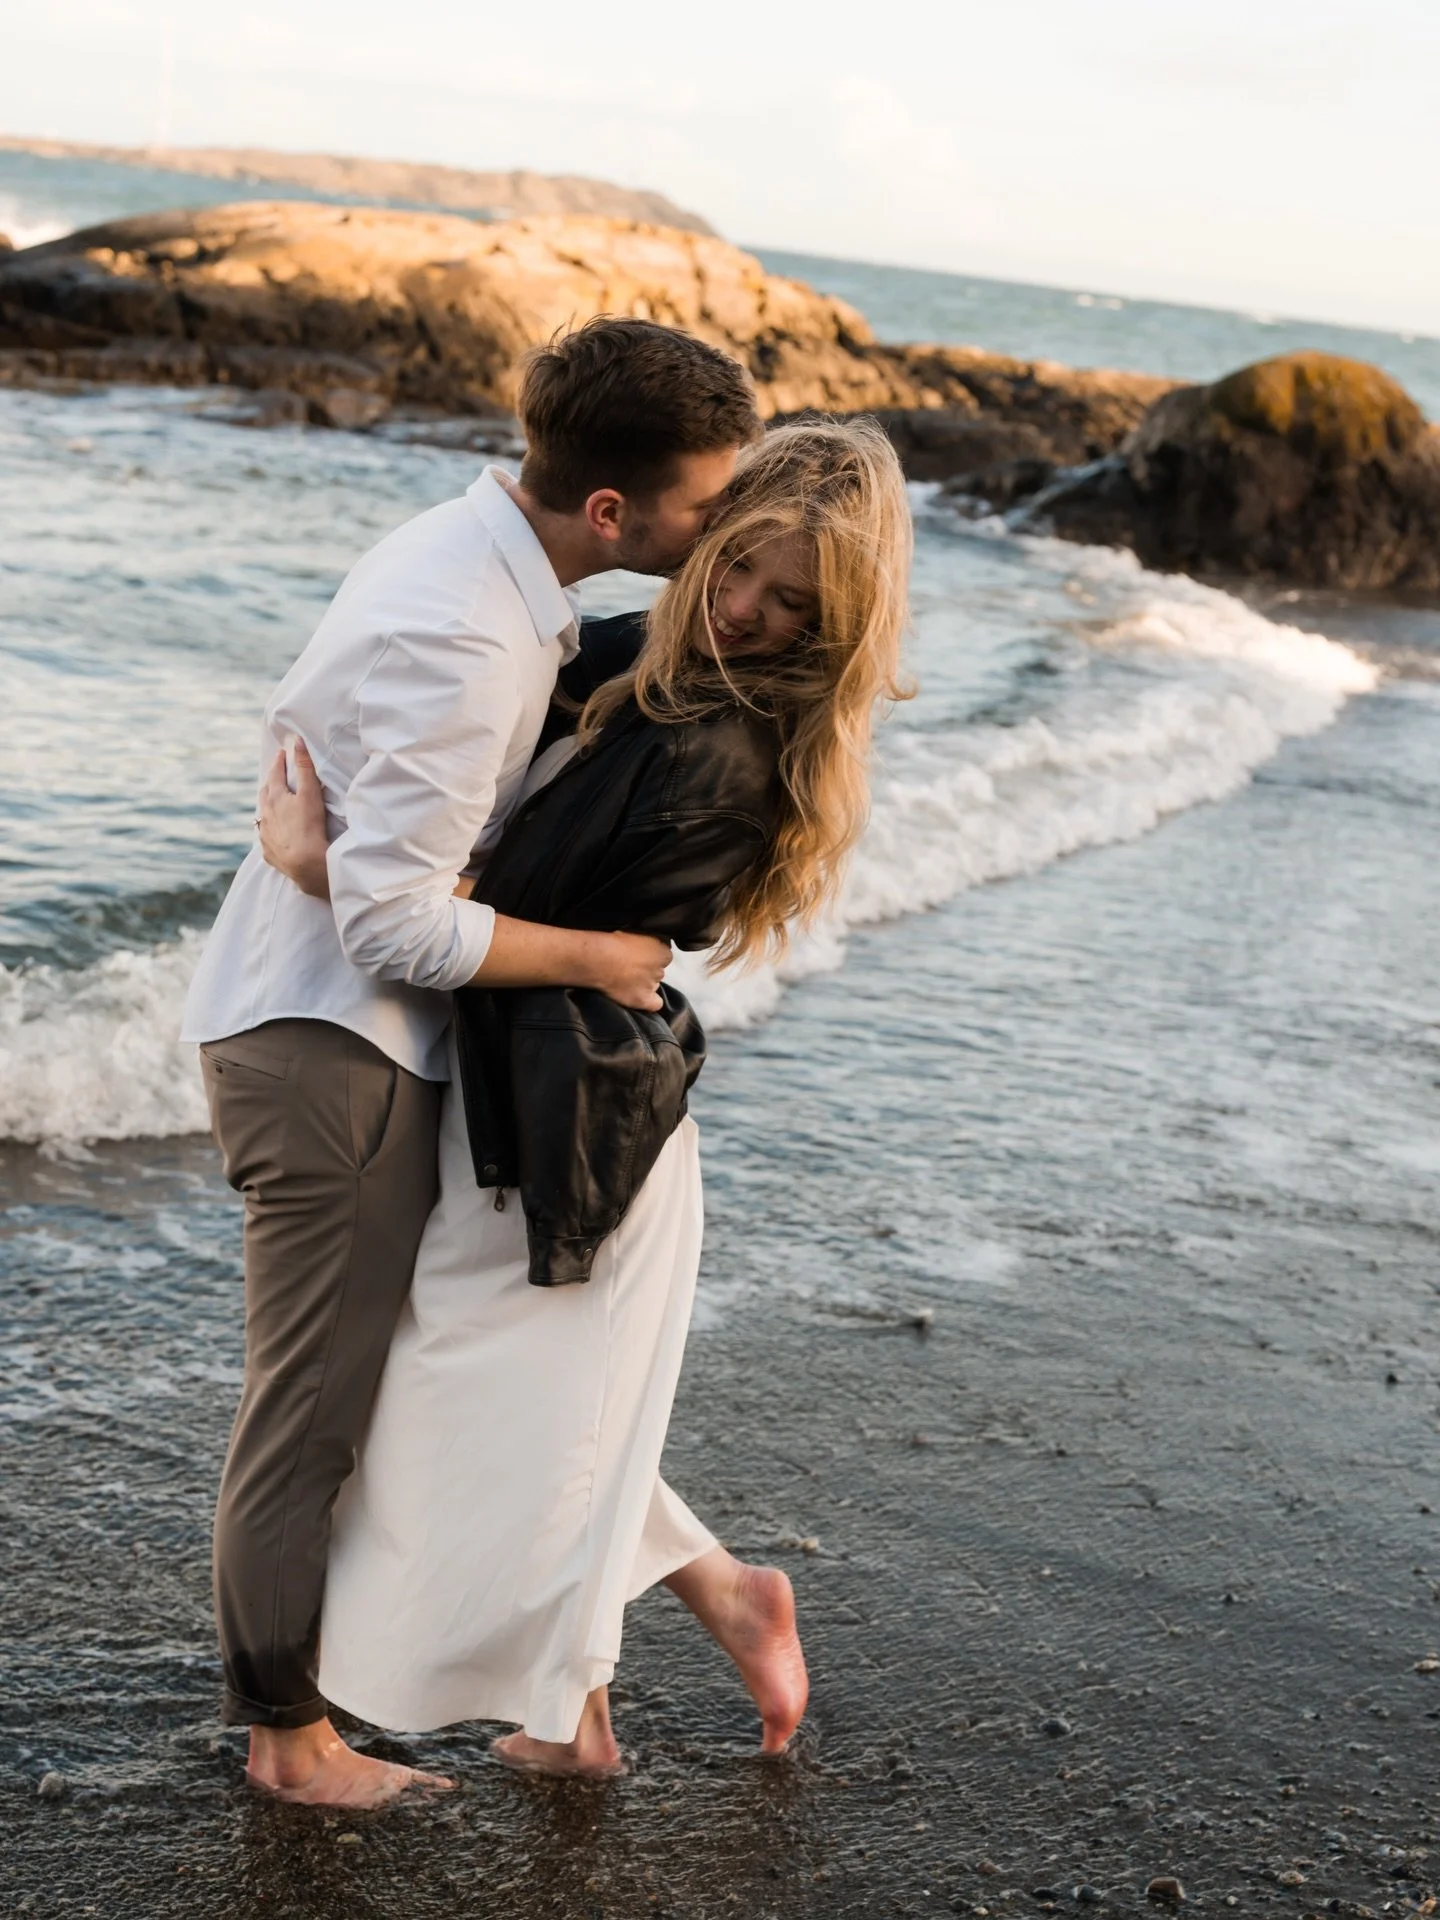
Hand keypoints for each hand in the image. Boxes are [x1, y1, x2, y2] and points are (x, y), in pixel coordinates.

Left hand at [257, 739, 331, 898]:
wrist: (305, 863)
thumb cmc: (309, 826)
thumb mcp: (310, 793)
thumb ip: (305, 767)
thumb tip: (297, 741)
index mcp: (274, 798)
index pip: (275, 774)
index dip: (279, 762)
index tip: (281, 753)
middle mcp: (265, 815)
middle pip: (264, 794)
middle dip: (270, 783)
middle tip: (275, 776)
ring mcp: (265, 834)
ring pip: (263, 816)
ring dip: (268, 807)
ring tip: (273, 804)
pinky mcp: (268, 852)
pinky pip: (266, 837)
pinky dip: (270, 830)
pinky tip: (275, 833)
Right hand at [588, 931, 671, 1010]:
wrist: (598, 958)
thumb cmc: (610, 942)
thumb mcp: (633, 931)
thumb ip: (644, 939)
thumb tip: (641, 945)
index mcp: (661, 949)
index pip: (663, 953)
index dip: (650, 954)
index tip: (639, 954)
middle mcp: (661, 967)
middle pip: (658, 970)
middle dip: (647, 969)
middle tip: (631, 966)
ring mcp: (652, 984)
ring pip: (654, 984)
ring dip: (645, 982)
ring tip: (627, 979)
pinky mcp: (643, 999)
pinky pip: (655, 1004)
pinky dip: (650, 1002)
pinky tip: (640, 997)